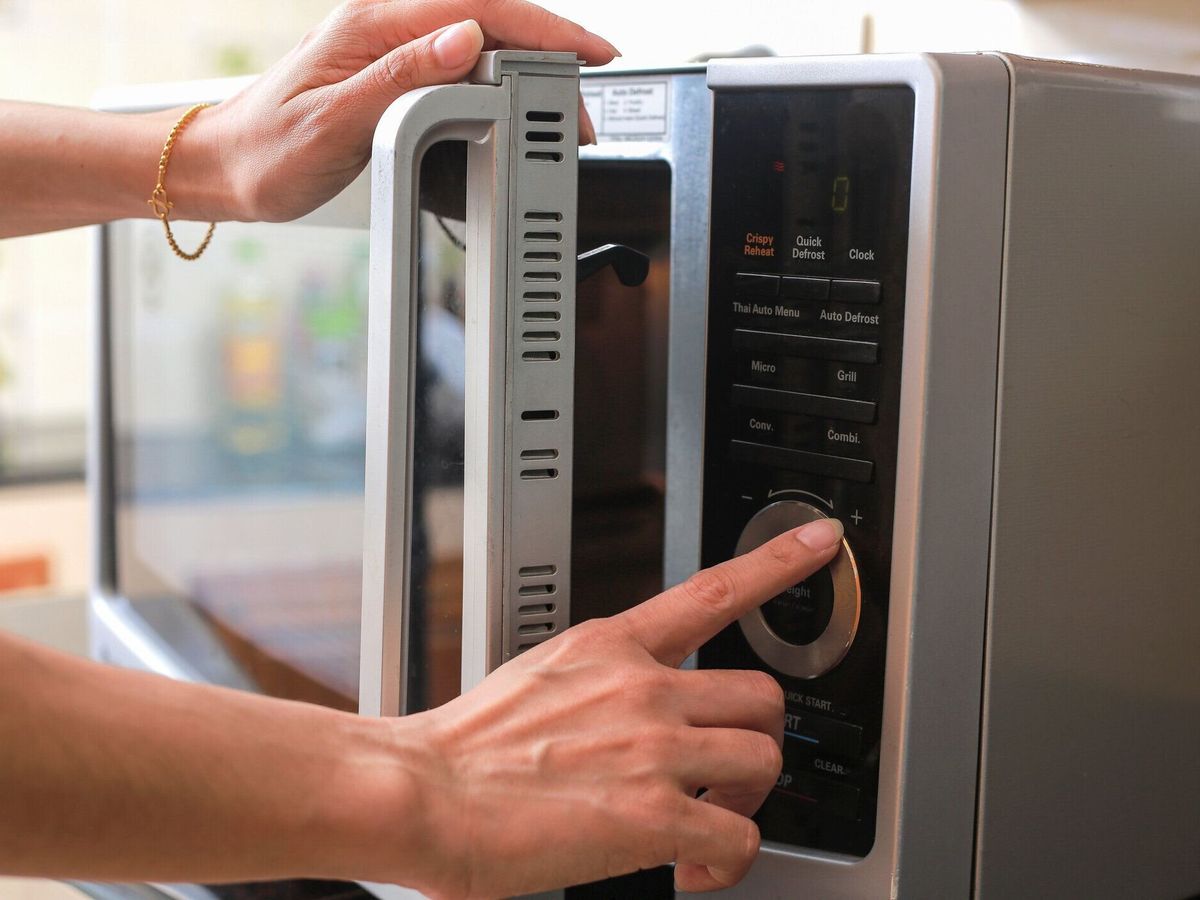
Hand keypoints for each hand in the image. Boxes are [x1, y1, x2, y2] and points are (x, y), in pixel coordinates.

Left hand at [188, 0, 615, 222]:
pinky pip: (459, 62)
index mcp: (372, 25)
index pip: (478, 9)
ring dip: (528, 69)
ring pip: (479, 39)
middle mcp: (383, 24)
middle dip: (547, 53)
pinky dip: (499, 80)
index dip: (542, 28)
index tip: (586, 52)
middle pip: (488, 18)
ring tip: (560, 107)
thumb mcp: (336, 120)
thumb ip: (403, 76)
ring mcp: (389, 46)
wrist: (226, 167)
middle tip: (581, 101)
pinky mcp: (390, 70)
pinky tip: (516, 99)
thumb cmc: (268, 150)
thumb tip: (466, 39)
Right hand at [377, 517, 844, 897]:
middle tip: (725, 773)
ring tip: (708, 822)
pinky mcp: (653, 813)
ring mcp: (654, 747)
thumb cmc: (463, 749)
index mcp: (611, 646)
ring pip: (763, 759)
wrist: (421, 793)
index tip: (820, 541)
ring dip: (746, 798)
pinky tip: (693, 866)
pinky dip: (727, 860)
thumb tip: (623, 712)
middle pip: (762, 696)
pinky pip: (740, 835)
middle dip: (755, 739)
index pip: (713, 591)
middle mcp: (643, 687)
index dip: (779, 562)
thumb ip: (597, 682)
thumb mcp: (539, 677)